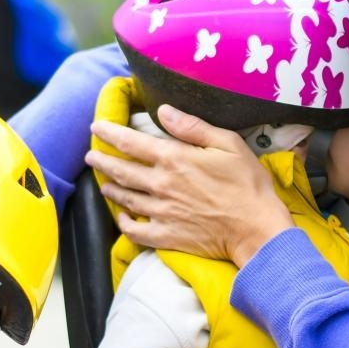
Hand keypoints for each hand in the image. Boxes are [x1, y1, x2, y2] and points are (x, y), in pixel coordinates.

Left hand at [88, 104, 294, 267]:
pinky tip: (123, 217)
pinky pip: (136, 231)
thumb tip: (163, 111)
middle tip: (92, 156)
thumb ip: (192, 127)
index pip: (131, 142)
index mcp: (173, 159)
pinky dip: (125, 223)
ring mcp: (161, 213)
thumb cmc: (247, 184)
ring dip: (111, 189)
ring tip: (104, 184)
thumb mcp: (227, 144)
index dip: (110, 133)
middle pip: (121, 171)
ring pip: (125, 199)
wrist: (256, 229)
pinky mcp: (167, 236)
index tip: (97, 127)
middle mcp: (160, 185)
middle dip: (103, 161)